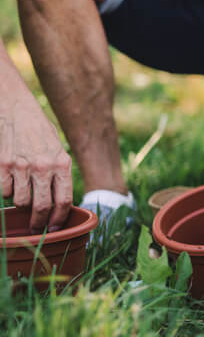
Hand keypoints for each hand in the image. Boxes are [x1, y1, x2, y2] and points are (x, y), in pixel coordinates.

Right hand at [0, 111, 72, 231]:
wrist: (15, 109)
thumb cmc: (39, 131)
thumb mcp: (57, 148)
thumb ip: (58, 172)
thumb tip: (59, 202)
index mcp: (62, 163)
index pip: (64, 200)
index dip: (59, 218)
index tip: (55, 227)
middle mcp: (43, 166)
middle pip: (42, 207)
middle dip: (39, 222)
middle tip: (37, 227)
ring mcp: (21, 167)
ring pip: (20, 202)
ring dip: (21, 204)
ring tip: (23, 195)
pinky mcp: (3, 166)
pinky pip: (4, 191)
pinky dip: (7, 192)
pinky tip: (11, 182)